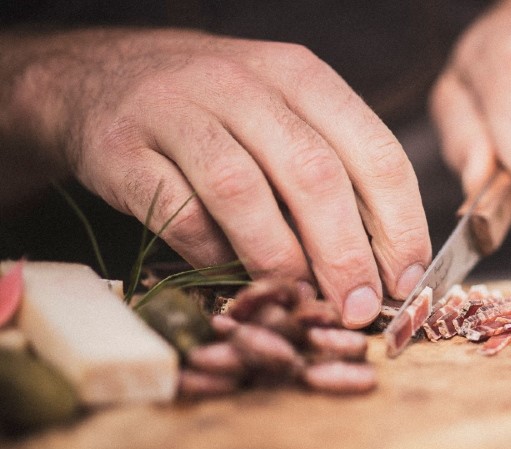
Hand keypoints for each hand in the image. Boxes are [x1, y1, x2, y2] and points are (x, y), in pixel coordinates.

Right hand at [5, 29, 429, 326]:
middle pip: (314, 176)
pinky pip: (181, 213)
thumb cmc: (218, 112)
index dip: (400, 224)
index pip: (375, 152)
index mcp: (302, 78)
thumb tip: (384, 263)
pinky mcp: (124, 147)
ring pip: (244, 195)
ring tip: (302, 302)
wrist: (102, 77)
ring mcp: (179, 111)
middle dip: (346, 255)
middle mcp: (244, 85)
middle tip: (359, 308)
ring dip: (281, 261)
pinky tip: (232, 274)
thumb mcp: (285, 118)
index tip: (407, 278)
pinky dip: (213, 255)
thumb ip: (334, 174)